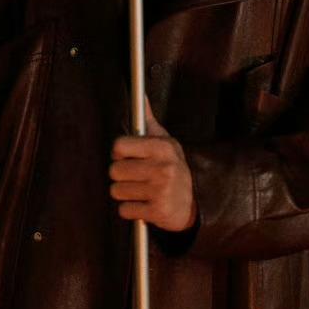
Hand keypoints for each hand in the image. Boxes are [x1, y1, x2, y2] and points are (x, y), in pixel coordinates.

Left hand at [109, 95, 198, 231]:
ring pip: (117, 191)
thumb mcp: (166, 143)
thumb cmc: (172, 167)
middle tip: (134, 177)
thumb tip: (140, 96)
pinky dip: (131, 210)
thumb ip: (148, 122)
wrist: (193, 202)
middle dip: (120, 176)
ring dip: (125, 193)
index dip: (118, 153)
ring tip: (140, 190)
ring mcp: (160, 190)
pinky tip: (144, 204)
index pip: (119, 146)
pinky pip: (124, 210)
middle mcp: (162, 167)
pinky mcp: (157, 211)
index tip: (126, 157)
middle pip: (114, 170)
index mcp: (162, 147)